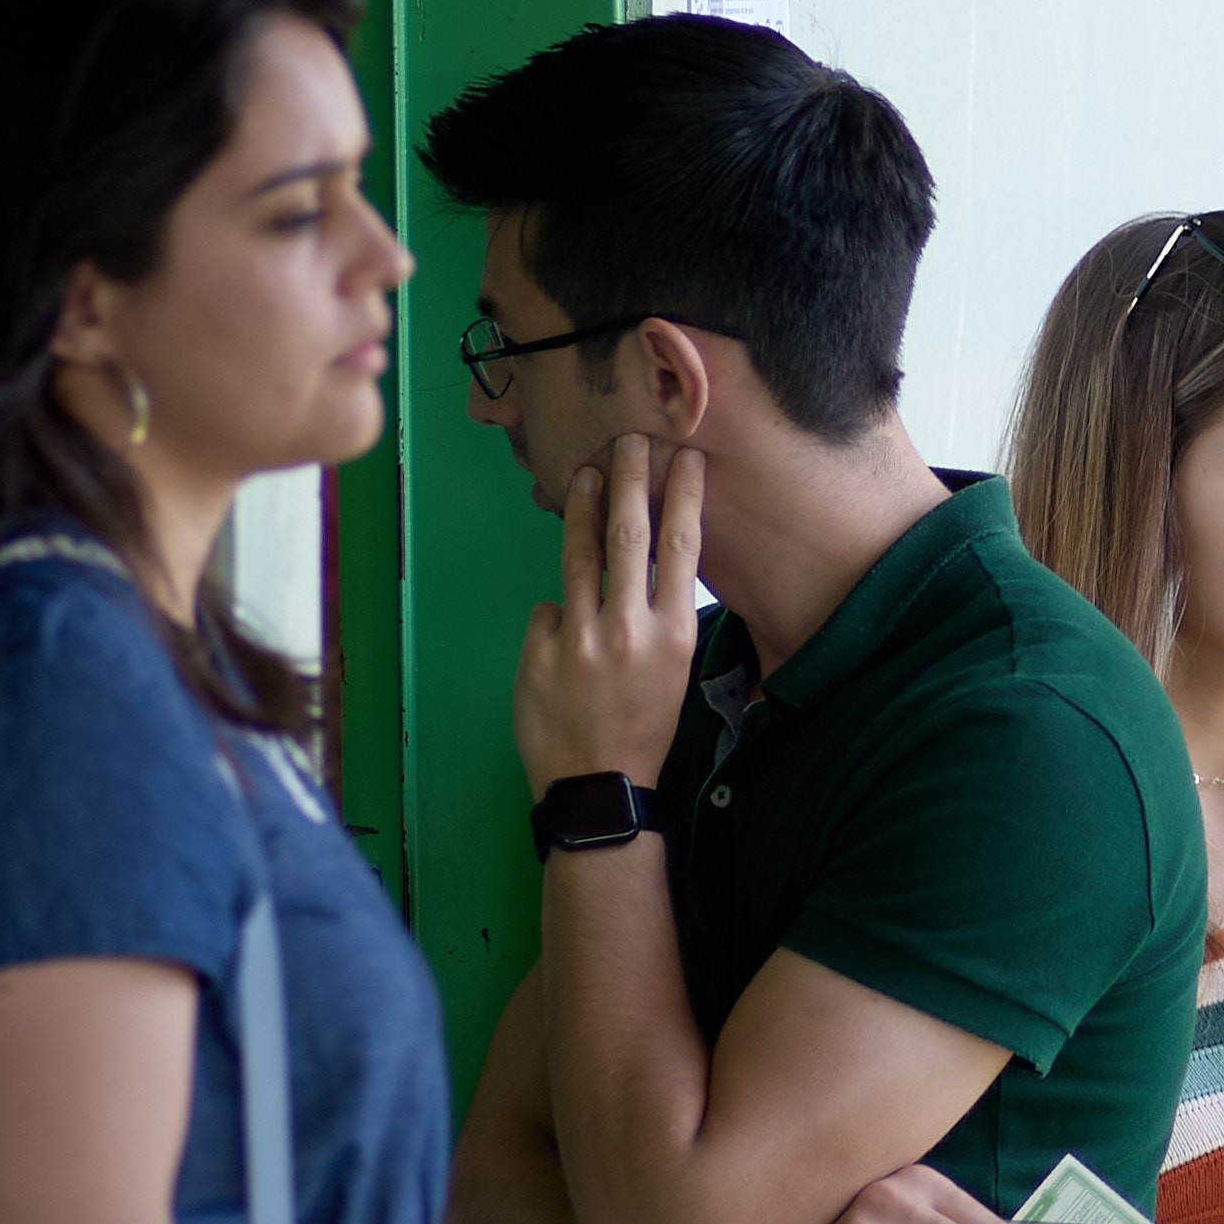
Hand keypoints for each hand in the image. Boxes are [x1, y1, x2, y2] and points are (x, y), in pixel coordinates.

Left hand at [516, 434, 705, 792]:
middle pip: (630, 535)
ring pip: (580, 556)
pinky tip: (564, 637)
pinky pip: (549, 612)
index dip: (683, 496)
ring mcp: (580, 638)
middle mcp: (629, 628)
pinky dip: (558, 618)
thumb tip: (632, 575)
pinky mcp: (539, 651)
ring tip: (586, 473)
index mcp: (674, 634)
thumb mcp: (671, 671)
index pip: (681, 548)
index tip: (685, 458)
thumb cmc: (644, 727)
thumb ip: (656, 619)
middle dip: (630, 479)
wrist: (599, 783)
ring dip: (585, 508)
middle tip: (630, 439)